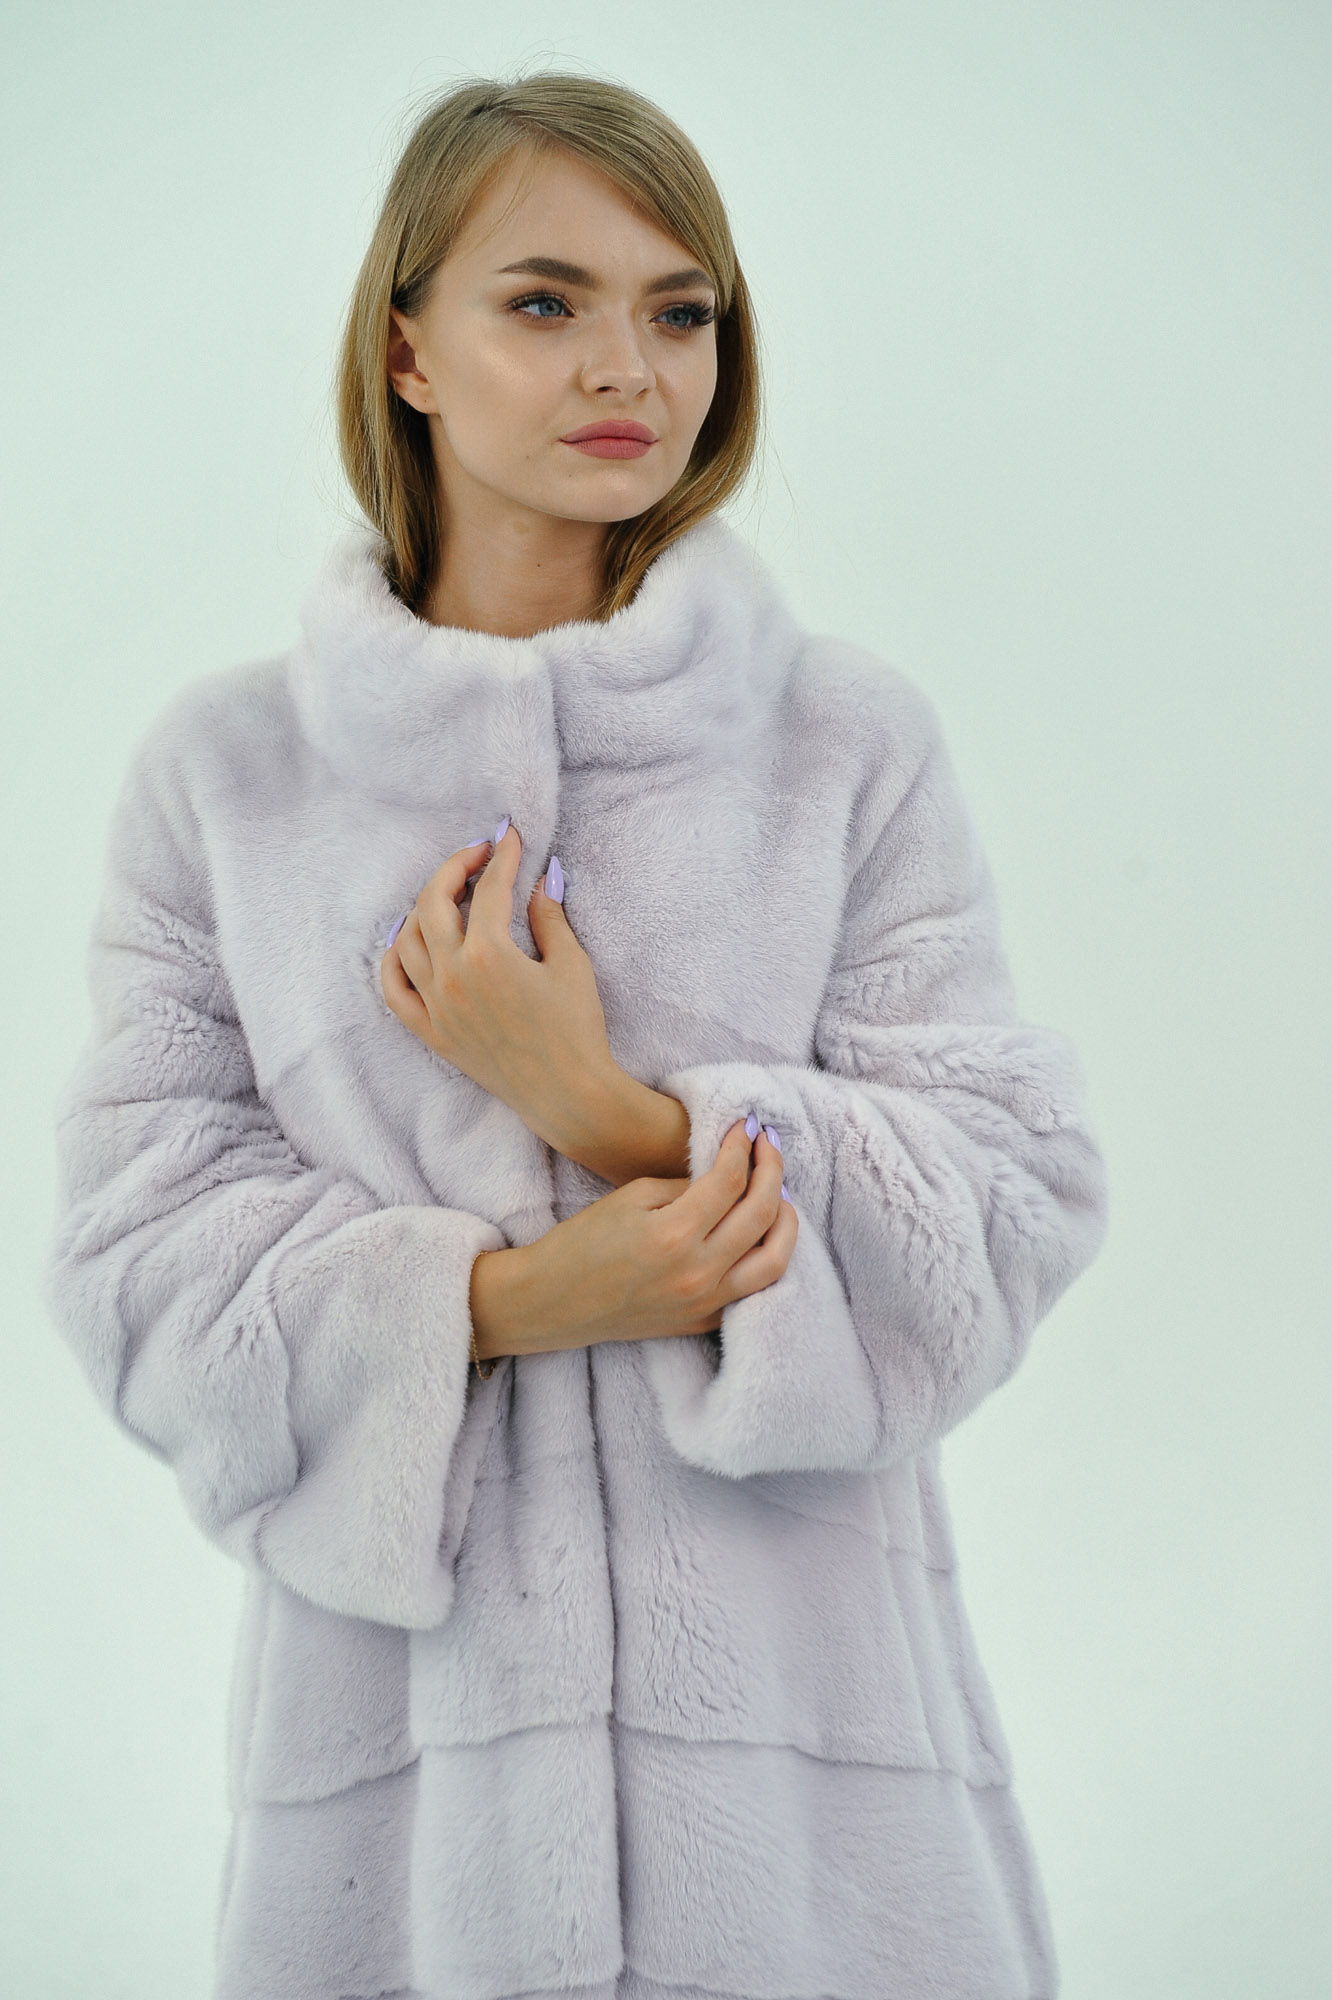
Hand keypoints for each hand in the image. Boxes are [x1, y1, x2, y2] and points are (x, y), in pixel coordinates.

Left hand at [379, 823, 619, 1145]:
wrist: (567, 1094)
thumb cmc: (577, 1031)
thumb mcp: (571, 965)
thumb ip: (549, 916)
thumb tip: (540, 880)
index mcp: (489, 955)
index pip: (490, 889)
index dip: (502, 856)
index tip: (510, 838)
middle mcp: (452, 976)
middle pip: (433, 902)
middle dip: (455, 868)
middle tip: (480, 857)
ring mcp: (436, 1006)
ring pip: (406, 939)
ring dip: (425, 906)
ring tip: (451, 895)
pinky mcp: (431, 1032)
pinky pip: (393, 989)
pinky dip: (394, 958)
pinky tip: (410, 940)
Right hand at [484, 1119, 796, 1356]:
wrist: (552, 1301)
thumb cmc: (582, 1243)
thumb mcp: (630, 1198)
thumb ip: (685, 1186)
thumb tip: (727, 1177)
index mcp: (672, 1234)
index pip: (731, 1181)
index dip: (744, 1147)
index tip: (746, 1127)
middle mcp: (696, 1272)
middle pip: (762, 1214)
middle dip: (772, 1171)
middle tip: (768, 1148)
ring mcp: (703, 1303)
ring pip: (774, 1261)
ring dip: (786, 1222)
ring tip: (779, 1195)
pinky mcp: (702, 1322)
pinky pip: (753, 1291)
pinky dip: (767, 1259)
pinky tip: (762, 1236)